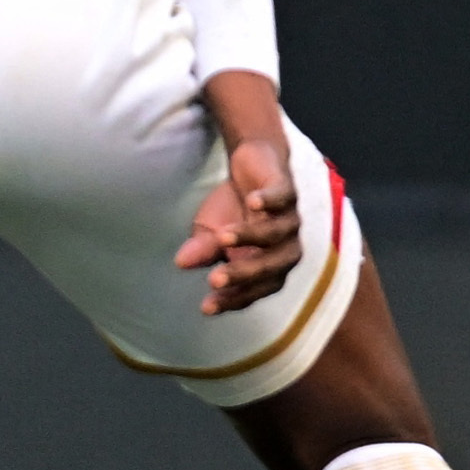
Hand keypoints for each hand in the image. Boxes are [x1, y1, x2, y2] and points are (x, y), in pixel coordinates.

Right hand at [174, 132, 300, 313]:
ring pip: (275, 234)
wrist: (253, 163)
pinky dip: (269, 200)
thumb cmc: (234, 206)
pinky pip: (283, 197)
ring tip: (221, 237)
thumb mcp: (211, 231)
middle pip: (273, 268)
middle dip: (244, 274)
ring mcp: (288, 218)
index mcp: (268, 264)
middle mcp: (284, 246)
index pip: (256, 288)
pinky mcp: (287, 189)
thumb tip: (181, 263)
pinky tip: (252, 202)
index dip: (234, 299)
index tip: (206, 307)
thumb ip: (203, 249)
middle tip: (214, 279)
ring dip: (249, 236)